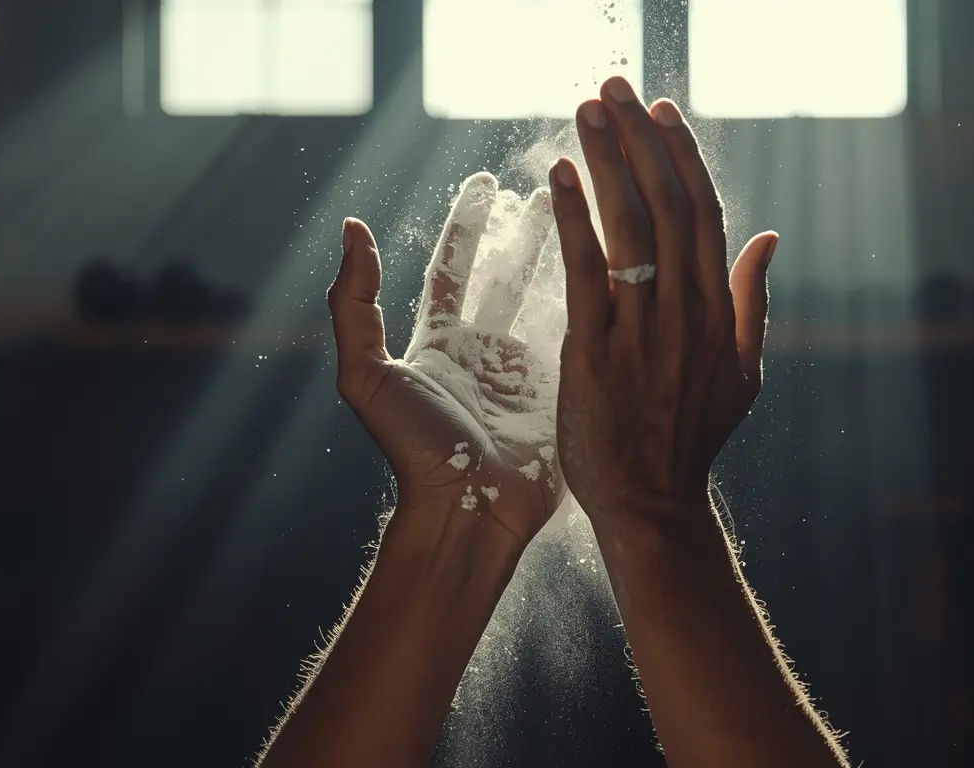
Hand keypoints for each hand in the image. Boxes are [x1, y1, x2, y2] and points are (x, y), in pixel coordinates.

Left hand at [328, 173, 563, 545]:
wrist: (470, 509)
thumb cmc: (415, 448)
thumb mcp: (368, 375)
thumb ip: (353, 303)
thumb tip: (352, 229)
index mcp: (441, 342)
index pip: (454, 268)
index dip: (468, 223)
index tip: (487, 181)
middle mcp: (487, 350)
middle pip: (508, 274)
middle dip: (527, 229)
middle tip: (553, 183)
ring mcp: (529, 370)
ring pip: (552, 298)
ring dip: (571, 254)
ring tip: (593, 212)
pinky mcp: (563, 390)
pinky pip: (584, 334)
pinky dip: (600, 298)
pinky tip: (621, 264)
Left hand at [549, 78, 778, 519]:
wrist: (651, 502)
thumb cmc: (691, 437)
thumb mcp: (743, 372)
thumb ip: (753, 301)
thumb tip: (768, 238)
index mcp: (720, 312)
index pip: (705, 214)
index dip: (683, 158)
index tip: (662, 112)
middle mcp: (686, 313)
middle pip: (669, 206)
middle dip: (642, 141)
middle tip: (617, 88)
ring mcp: (642, 332)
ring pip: (631, 227)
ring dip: (609, 162)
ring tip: (589, 110)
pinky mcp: (595, 353)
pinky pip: (587, 272)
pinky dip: (575, 219)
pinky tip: (559, 175)